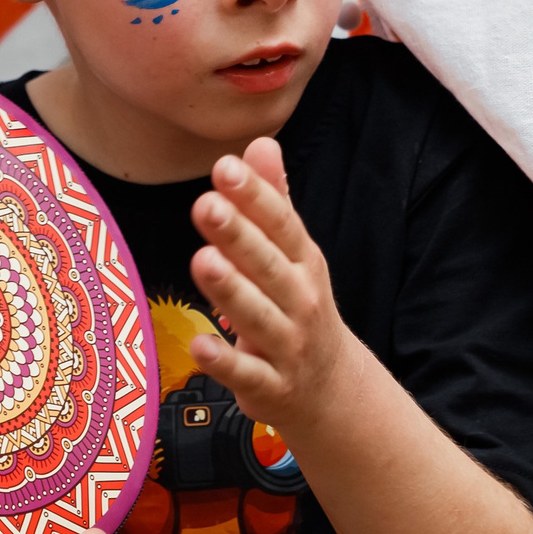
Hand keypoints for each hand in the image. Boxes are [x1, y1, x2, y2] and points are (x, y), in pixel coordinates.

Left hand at [187, 137, 370, 439]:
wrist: (332, 391)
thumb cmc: (299, 308)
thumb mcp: (294, 256)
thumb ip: (273, 201)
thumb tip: (259, 142)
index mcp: (303, 264)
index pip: (281, 225)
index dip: (254, 196)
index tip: (225, 167)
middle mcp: (300, 301)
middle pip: (267, 266)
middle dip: (239, 235)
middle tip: (207, 204)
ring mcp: (287, 346)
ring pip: (257, 317)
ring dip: (232, 290)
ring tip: (203, 260)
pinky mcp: (270, 387)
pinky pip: (247, 374)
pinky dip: (225, 362)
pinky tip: (200, 344)